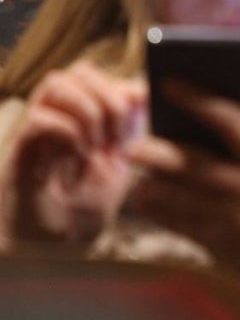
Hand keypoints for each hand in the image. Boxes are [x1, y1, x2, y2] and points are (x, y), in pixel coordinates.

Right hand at [3, 62, 145, 244]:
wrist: (56, 248)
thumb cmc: (87, 202)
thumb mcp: (122, 158)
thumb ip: (133, 123)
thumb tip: (142, 89)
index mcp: (79, 111)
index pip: (98, 72)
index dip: (125, 89)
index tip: (139, 121)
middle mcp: (53, 114)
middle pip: (79, 70)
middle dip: (110, 99)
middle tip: (118, 137)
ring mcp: (34, 131)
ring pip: (56, 83)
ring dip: (90, 112)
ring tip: (99, 146)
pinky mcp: (19, 153)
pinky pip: (39, 120)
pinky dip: (69, 133)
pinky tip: (81, 157)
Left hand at [127, 85, 239, 303]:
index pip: (236, 123)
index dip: (202, 101)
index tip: (171, 86)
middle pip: (196, 164)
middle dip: (160, 151)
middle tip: (133, 142)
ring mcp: (235, 220)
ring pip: (181, 197)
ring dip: (153, 183)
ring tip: (136, 171)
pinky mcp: (222, 245)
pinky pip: (180, 225)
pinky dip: (160, 212)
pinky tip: (146, 200)